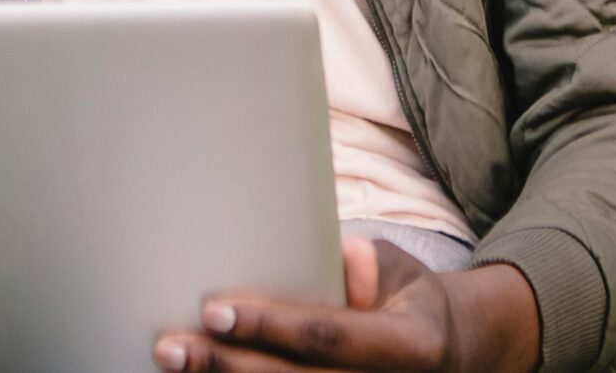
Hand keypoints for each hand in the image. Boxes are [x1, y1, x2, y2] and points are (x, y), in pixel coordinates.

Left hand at [154, 236, 541, 372]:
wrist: (445, 357)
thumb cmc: (405, 301)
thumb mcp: (401, 270)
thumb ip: (366, 264)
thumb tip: (330, 255)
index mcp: (409, 347)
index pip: (327, 335)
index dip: (269, 324)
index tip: (215, 308)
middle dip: (226, 368)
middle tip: (170, 347)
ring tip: (173, 366)